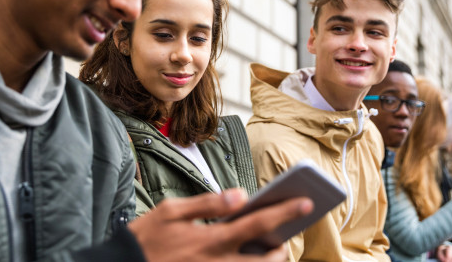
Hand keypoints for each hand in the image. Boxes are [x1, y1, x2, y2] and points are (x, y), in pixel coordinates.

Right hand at [128, 188, 313, 261]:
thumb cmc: (145, 239)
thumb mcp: (170, 211)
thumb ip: (208, 203)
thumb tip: (240, 195)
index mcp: (211, 240)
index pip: (258, 223)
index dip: (286, 212)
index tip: (306, 202)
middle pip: (267, 261)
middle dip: (283, 250)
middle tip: (283, 240)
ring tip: (269, 251)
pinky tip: (245, 257)